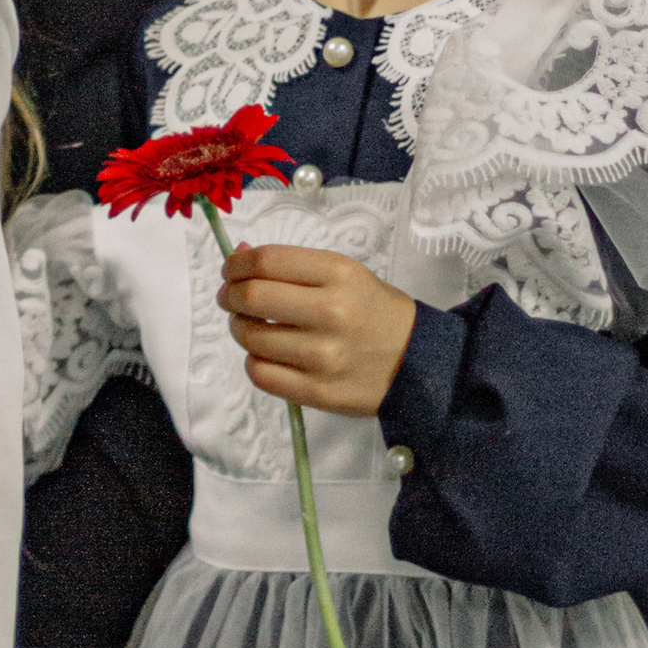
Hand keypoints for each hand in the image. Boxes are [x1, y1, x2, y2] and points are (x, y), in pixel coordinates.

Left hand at [220, 246, 417, 416]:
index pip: (266, 261)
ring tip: (253, 326)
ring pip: (250, 337)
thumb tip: (239, 255)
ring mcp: (323, 356)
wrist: (418, 361)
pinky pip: (260, 374)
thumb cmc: (374, 311)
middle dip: (230, 295)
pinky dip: (254, 361)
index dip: (236, 263)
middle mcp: (331, 312)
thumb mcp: (345, 274)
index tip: (231, 269)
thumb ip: (292, 266)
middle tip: (231, 297)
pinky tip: (267, 354)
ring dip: (241, 328)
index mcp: (339, 273)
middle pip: (251, 296)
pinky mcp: (318, 392)